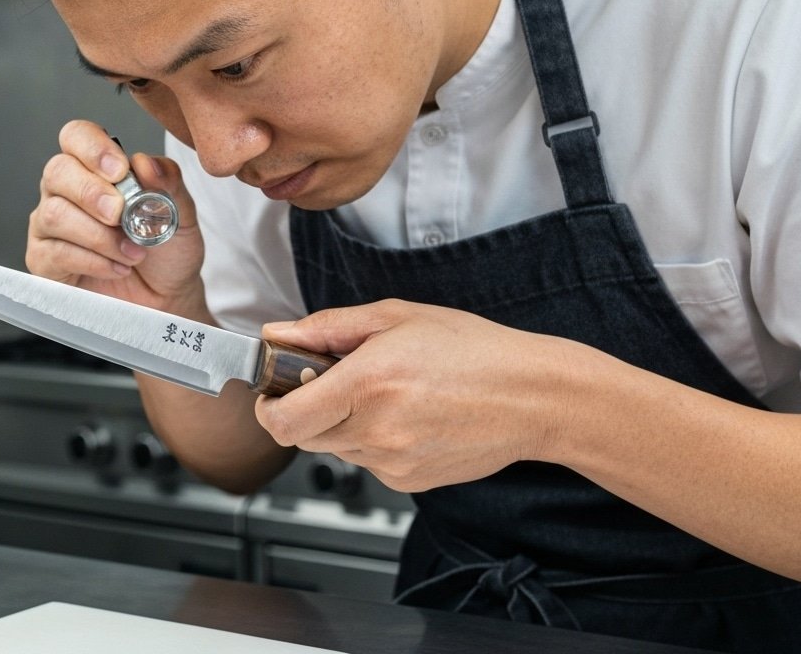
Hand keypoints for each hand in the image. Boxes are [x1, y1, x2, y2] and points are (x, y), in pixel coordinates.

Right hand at [27, 120, 206, 313]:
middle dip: (92, 193)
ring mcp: (50, 226)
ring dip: (99, 235)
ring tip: (132, 251)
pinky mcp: (45, 261)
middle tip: (122, 214)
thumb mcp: (181, 213)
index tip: (119, 170)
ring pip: (55, 214)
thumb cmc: (168, 251)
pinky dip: (92, 261)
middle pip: (57, 171)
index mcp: (94, 168)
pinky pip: (55, 252)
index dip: (92, 147)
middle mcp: (66, 191)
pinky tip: (117, 266)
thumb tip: (144, 163)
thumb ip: (168, 183)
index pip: (76, 136)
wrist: (167, 298)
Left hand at [253, 299, 578, 491]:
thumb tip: (278, 334)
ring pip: (336, 449)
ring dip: (342, 424)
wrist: (532, 398)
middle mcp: (375, 430)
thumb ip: (328, 327)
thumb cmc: (474, 351)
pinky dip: (373, 441)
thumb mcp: (396, 316)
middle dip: (305, 409)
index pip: (283, 420)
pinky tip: (408, 416)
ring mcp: (392, 462)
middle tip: (332, 381)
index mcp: (366, 383)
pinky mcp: (408, 482)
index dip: (268, 406)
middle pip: (303, 436)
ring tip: (384, 394)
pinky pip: (369, 462)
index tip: (273, 391)